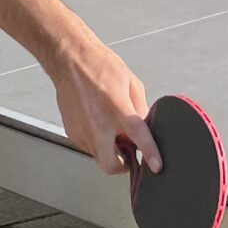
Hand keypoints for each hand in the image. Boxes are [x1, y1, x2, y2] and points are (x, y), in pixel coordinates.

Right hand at [47, 32, 154, 174]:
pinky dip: (97, 141)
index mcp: (116, 107)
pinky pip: (88, 146)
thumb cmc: (99, 66)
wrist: (71, 61)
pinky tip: (99, 123)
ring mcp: (82, 130)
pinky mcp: (72, 133)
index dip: (150, 153)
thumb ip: (140, 108)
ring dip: (109, 150)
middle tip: (128, 152)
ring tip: (112, 129)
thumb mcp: (131, 82)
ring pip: (98, 156)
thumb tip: (145, 127)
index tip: (156, 166)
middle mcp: (97, 123)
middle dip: (122, 165)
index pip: (137, 136)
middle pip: (110, 164)